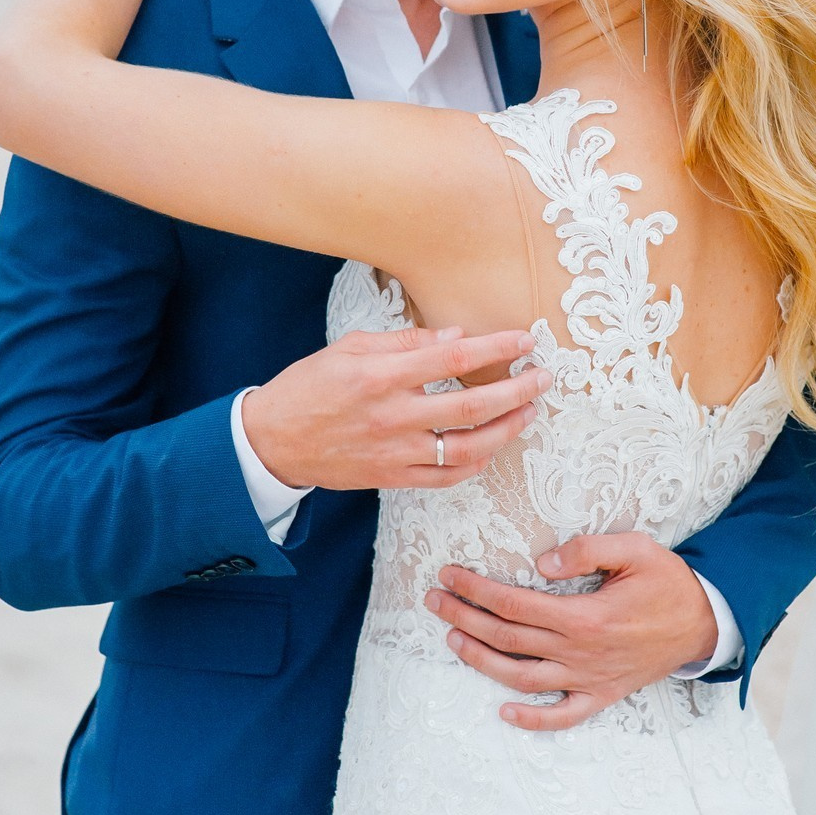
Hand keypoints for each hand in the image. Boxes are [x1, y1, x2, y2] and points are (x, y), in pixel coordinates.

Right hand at [241, 325, 551, 490]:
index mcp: (381, 375)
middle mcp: (393, 415)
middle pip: (471, 406)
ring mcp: (395, 452)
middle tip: (542, 377)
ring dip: (506, 429)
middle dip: (516, 390)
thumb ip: (405, 342)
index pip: (452, 358)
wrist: (273, 440)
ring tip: (528, 411)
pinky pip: (447, 476)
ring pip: (467, 447)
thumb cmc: (310, 386)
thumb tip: (457, 337)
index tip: (524, 339)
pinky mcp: (393, 478)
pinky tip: (492, 445)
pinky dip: (476, 462)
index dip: (495, 348)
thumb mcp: (350, 347)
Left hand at [425, 531, 719, 730]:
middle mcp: (581, 652)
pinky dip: (532, 720)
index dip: (476, 589)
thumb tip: (543, 562)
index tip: (448, 575)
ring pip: (522, 677)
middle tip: (433, 600)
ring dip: (482, 661)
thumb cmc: (667, 580)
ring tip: (453, 639)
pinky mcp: (602, 695)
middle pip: (508, 637)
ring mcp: (590, 679)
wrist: (706, 622)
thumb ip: (587, 550)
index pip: (514, 602)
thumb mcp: (635, 549)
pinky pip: (563, 717)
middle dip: (464, 618)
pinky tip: (504, 712)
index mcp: (585, 616)